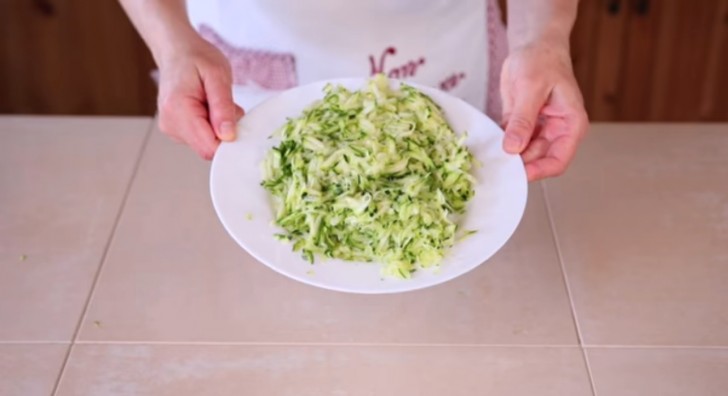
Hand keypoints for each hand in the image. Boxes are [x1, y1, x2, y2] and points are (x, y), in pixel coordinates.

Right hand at [156, 36, 243, 159]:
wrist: (177, 50)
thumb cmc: (197, 57)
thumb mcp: (218, 75)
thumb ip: (223, 107)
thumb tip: (228, 136)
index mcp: (178, 110)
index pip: (208, 147)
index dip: (228, 141)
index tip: (237, 122)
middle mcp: (170, 124)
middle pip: (207, 147)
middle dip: (224, 132)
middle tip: (225, 106)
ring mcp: (171, 128)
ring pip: (205, 144)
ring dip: (218, 127)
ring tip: (213, 102)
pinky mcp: (175, 130)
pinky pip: (200, 137)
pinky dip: (210, 126)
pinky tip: (207, 106)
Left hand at [500, 42, 588, 180]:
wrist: (533, 45)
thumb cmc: (541, 60)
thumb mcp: (530, 88)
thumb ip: (522, 119)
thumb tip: (513, 148)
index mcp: (571, 124)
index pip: (558, 160)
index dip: (539, 171)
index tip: (517, 174)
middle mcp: (557, 131)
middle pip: (539, 160)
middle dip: (519, 165)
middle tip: (495, 165)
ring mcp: (540, 130)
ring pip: (524, 154)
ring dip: (508, 157)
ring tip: (489, 156)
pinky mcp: (523, 126)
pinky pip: (512, 142)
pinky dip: (501, 145)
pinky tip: (489, 145)